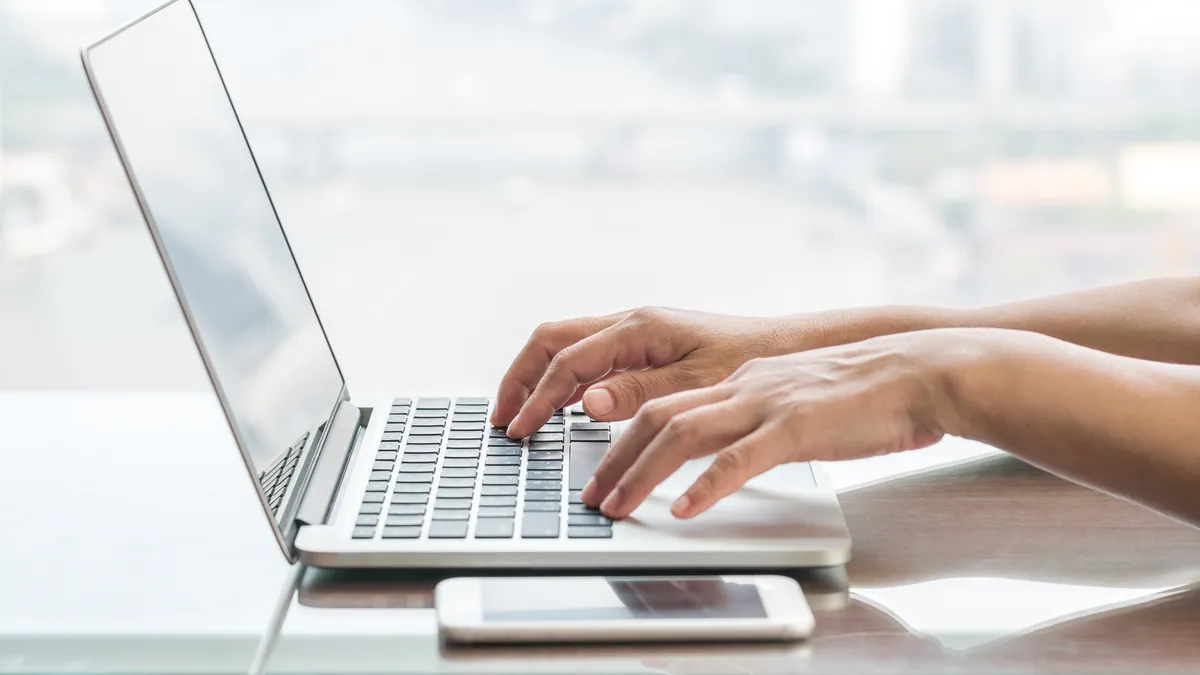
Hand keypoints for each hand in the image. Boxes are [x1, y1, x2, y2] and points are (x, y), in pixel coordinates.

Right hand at [492, 307, 833, 437]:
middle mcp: (630, 324)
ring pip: (566, 346)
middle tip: (502, 417)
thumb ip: (639, 393)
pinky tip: (563, 410)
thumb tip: (588, 402)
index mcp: (637, 328)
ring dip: (538, 378)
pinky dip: (565, 382)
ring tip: (520, 414)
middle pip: (552, 341)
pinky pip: (589, 358)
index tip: (518, 429)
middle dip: (520, 378)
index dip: (537, 397)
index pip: (567, 361)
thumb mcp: (695, 383)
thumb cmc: (747, 362)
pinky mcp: (643, 348)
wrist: (784, 350)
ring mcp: (634, 334)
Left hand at [582, 329, 985, 518]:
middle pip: (657, 415)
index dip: (622, 436)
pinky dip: (706, 486)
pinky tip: (684, 510)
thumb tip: (723, 451)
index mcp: (741, 379)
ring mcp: (768, 402)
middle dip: (615, 458)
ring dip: (641, 472)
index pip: (665, 403)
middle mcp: (744, 385)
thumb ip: (755, 419)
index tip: (601, 470)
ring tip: (617, 506)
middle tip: (593, 497)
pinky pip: (740, 457)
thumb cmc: (864, 394)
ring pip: (683, 432)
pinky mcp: (798, 425)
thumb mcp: (794, 400)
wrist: (919, 372)